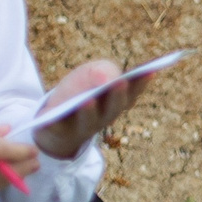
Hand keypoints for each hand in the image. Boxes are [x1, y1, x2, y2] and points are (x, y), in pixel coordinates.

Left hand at [34, 59, 153, 159]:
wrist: (56, 118)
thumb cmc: (80, 91)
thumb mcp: (92, 73)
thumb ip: (104, 70)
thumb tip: (106, 79)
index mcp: (118, 101)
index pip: (133, 92)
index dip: (141, 83)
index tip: (150, 71)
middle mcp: (105, 116)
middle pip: (113, 108)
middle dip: (117, 96)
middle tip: (120, 82)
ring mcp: (82, 126)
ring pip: (88, 120)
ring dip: (88, 112)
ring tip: (88, 101)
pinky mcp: (59, 131)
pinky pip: (57, 128)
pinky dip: (54, 124)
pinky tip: (52, 118)